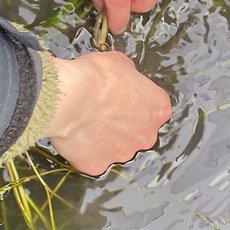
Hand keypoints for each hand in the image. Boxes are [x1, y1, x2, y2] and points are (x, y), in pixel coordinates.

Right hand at [45, 52, 171, 175]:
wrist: (70, 98)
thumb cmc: (97, 76)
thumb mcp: (120, 63)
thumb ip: (129, 75)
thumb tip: (125, 78)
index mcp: (158, 109)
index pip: (154, 108)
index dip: (136, 102)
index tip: (121, 98)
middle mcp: (146, 136)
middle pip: (138, 132)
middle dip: (124, 126)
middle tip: (103, 113)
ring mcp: (123, 154)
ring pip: (116, 148)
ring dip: (105, 139)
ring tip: (86, 124)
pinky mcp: (99, 166)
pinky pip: (93, 159)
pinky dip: (85, 151)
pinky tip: (75, 136)